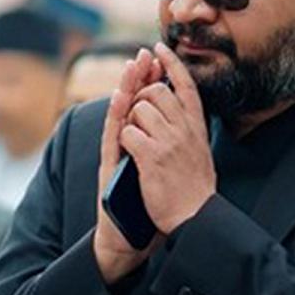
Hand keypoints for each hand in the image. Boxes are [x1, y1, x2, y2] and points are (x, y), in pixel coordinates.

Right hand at [93, 48, 165, 283]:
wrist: (129, 240)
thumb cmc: (148, 209)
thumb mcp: (163, 173)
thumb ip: (168, 150)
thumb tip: (184, 130)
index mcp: (143, 143)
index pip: (147, 103)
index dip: (153, 80)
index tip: (160, 56)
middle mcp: (127, 144)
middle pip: (133, 102)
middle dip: (140, 77)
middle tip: (145, 54)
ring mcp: (117, 155)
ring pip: (120, 114)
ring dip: (126, 88)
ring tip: (132, 65)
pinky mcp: (110, 168)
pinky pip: (113, 137)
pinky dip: (117, 116)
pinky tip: (122, 99)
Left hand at [121, 41, 216, 233]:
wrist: (195, 217)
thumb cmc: (194, 189)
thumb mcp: (200, 150)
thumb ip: (188, 128)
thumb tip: (177, 106)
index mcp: (197, 126)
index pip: (185, 84)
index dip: (171, 63)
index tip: (157, 48)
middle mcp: (185, 129)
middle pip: (155, 91)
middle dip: (139, 96)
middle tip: (135, 112)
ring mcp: (169, 141)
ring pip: (138, 108)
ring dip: (129, 120)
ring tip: (135, 139)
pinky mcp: (151, 156)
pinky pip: (128, 132)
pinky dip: (123, 139)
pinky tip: (129, 151)